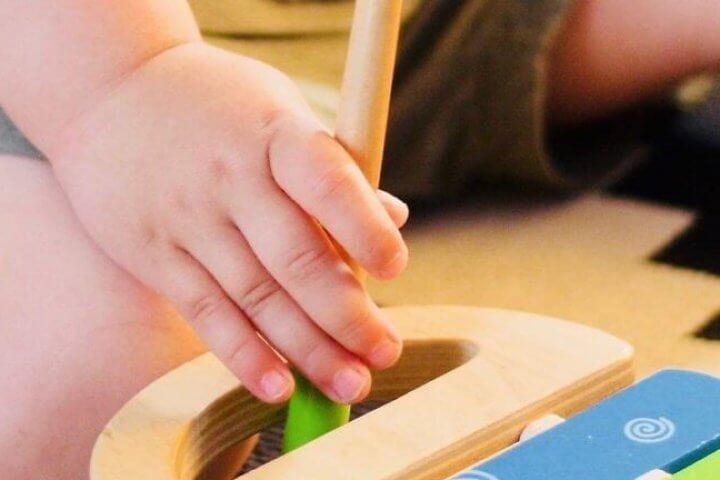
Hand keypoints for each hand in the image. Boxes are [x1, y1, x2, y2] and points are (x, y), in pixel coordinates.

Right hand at [47, 42, 407, 403]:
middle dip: (346, 315)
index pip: (326, 183)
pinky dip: (244, 355)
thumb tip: (394, 218)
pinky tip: (280, 386)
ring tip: (350, 383)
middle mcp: (231, 178)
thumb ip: (332, 169)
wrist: (109, 92)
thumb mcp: (279, 113)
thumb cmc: (218, 106)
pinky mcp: (154, 254)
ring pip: (256, 296)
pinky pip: (205, 312)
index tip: (394, 268)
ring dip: (308, 349)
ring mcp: (189, 219)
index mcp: (275, 135)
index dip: (363, 228)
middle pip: (296, 258)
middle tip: (384, 353)